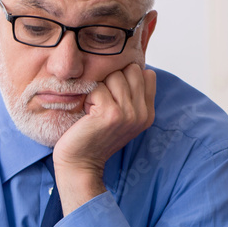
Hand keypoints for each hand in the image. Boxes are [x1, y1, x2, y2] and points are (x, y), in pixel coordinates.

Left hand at [52, 63, 156, 212]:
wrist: (80, 164)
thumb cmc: (93, 136)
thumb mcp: (119, 116)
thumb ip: (129, 94)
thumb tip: (128, 62)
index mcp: (147, 112)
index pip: (145, 73)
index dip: (124, 77)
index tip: (112, 95)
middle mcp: (142, 113)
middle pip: (130, 69)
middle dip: (111, 79)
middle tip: (100, 102)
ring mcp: (129, 114)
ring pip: (114, 75)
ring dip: (98, 88)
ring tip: (94, 108)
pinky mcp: (111, 114)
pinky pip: (97, 87)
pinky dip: (88, 97)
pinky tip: (87, 114)